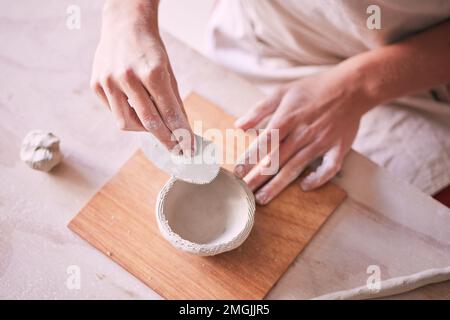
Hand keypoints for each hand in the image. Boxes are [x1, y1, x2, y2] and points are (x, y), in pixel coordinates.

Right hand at [90, 0, 193, 152]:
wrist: (124, 24)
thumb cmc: (150, 49)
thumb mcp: (168, 71)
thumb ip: (173, 100)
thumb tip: (180, 128)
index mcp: (152, 72)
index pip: (169, 113)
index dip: (181, 133)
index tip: (189, 148)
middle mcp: (128, 77)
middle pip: (149, 122)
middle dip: (165, 139)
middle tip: (176, 149)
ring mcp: (108, 81)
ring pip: (126, 123)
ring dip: (143, 128)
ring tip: (153, 123)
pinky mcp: (96, 84)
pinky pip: (113, 111)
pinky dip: (126, 113)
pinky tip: (133, 104)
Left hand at [234, 67, 373, 204]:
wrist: (351, 87)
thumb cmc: (313, 88)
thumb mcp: (282, 92)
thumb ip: (259, 109)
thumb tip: (238, 125)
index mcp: (287, 118)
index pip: (264, 142)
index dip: (249, 158)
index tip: (237, 172)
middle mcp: (303, 133)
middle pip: (276, 160)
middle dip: (258, 178)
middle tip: (243, 193)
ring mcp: (321, 142)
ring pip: (295, 168)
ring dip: (278, 185)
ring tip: (262, 198)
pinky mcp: (338, 148)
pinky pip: (328, 169)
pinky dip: (317, 179)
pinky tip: (305, 187)